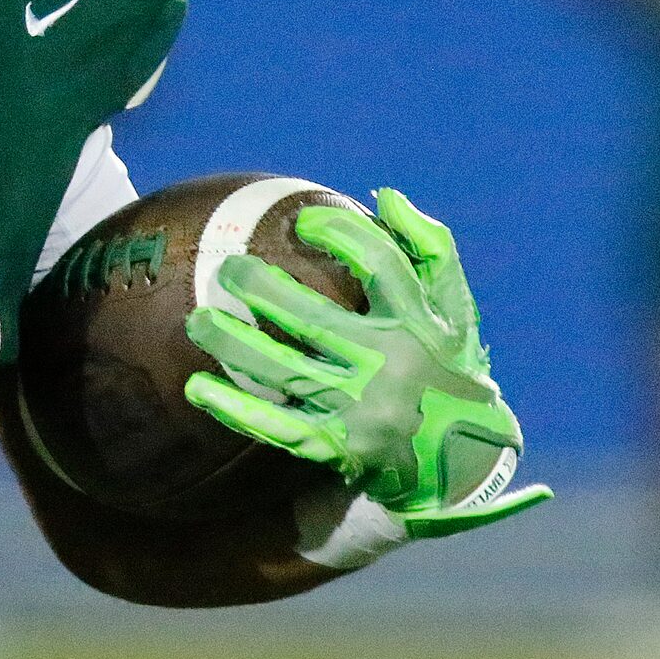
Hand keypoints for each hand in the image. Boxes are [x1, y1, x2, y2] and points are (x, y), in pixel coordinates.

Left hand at [181, 188, 552, 538]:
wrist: (462, 462)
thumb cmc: (448, 369)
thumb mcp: (456, 312)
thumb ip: (430, 250)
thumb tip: (386, 197)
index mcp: (420, 325)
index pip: (380, 265)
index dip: (340, 233)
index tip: (301, 220)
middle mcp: (391, 365)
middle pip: (315, 320)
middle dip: (262, 291)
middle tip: (226, 269)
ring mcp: (362, 408)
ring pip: (286, 371)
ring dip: (234, 344)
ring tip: (197, 321)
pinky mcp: (338, 445)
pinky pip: (277, 425)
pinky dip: (235, 408)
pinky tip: (197, 388)